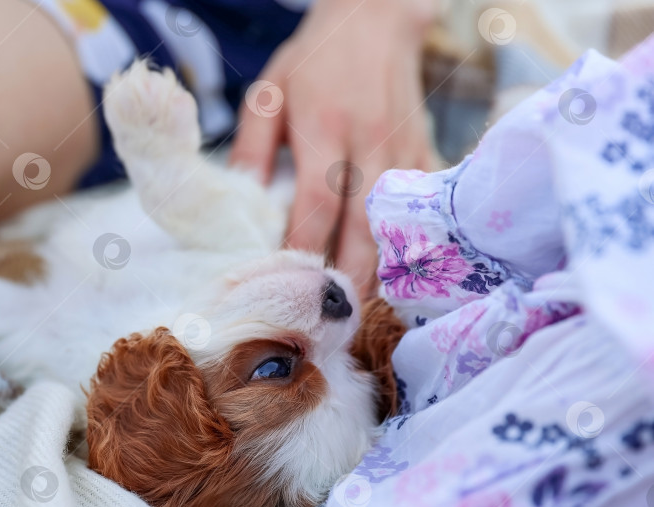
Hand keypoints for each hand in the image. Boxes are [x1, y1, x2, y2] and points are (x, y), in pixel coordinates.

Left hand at [231, 0, 436, 297]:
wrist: (377, 18)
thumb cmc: (315, 58)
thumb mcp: (269, 90)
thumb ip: (251, 144)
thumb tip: (242, 199)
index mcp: (324, 125)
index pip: (318, 201)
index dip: (305, 246)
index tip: (290, 281)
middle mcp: (369, 141)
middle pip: (365, 223)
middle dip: (350, 275)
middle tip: (333, 315)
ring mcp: (403, 149)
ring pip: (396, 224)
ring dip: (381, 270)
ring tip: (361, 307)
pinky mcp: (425, 152)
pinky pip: (419, 208)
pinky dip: (408, 243)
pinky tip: (394, 272)